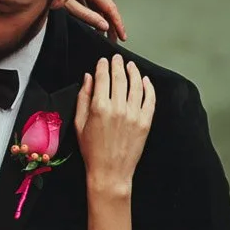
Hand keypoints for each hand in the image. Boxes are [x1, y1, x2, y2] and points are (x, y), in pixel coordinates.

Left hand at [64, 0, 125, 40]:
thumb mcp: (68, 5)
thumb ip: (87, 15)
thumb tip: (103, 25)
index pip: (109, 7)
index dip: (117, 23)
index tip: (122, 35)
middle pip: (104, 7)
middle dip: (110, 24)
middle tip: (114, 39)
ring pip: (96, 6)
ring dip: (101, 20)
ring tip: (104, 35)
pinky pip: (88, 3)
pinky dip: (92, 14)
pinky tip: (92, 24)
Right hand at [74, 55, 154, 194]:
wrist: (110, 172)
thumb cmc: (92, 151)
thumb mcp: (79, 124)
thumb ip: (83, 99)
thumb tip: (88, 78)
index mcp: (99, 108)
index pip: (102, 78)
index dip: (102, 66)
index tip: (103, 61)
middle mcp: (118, 108)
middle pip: (119, 78)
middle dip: (117, 65)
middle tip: (117, 58)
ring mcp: (134, 115)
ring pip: (136, 85)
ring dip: (133, 72)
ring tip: (131, 65)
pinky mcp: (145, 122)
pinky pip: (149, 99)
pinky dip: (148, 88)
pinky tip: (145, 81)